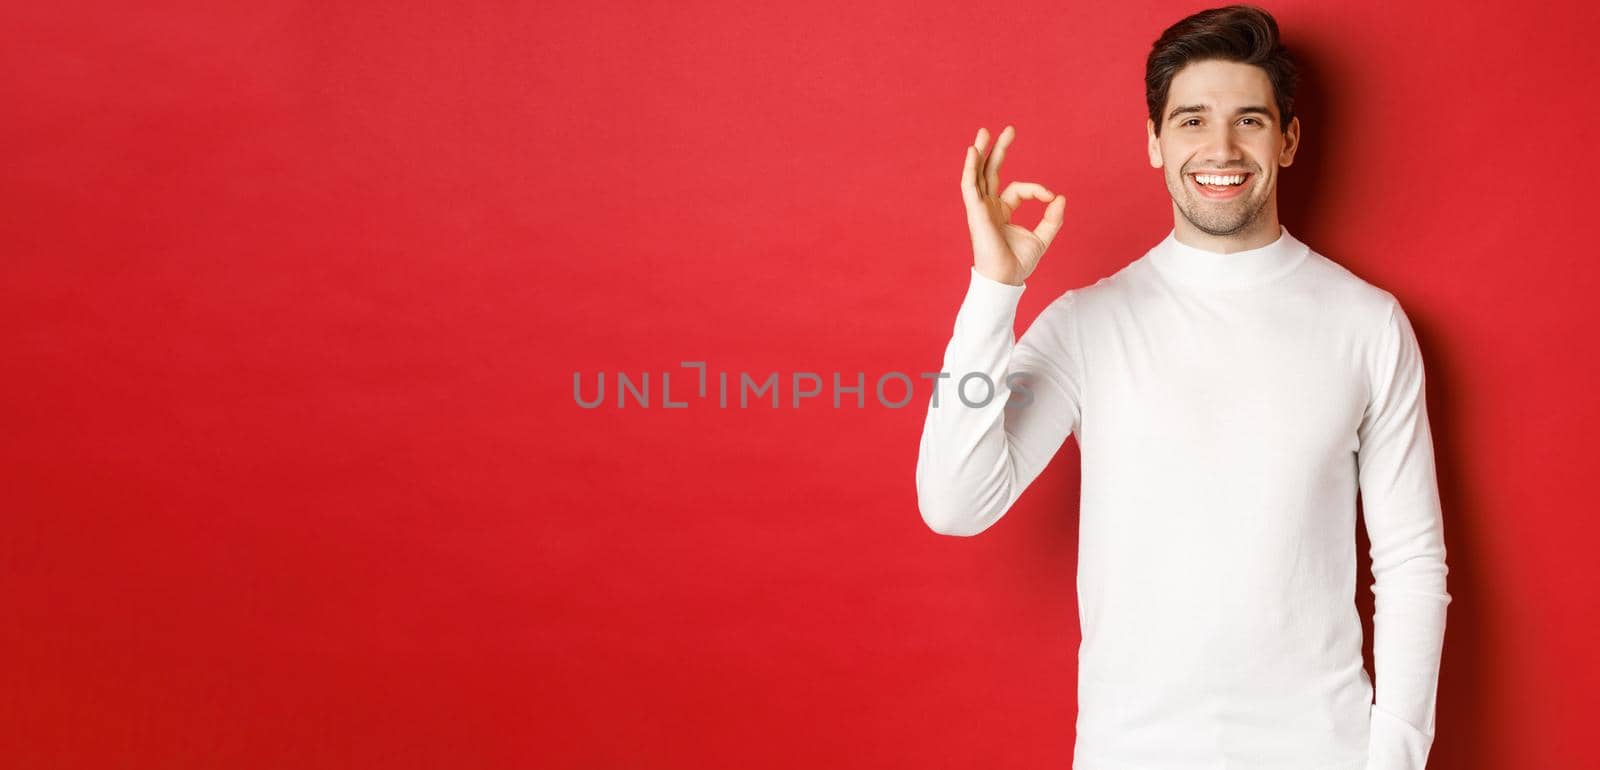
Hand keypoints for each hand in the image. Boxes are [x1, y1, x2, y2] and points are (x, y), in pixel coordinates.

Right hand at [960, 125, 1066, 285]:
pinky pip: (969, 186)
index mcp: (1002, 211)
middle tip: (1010, 129)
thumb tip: (1061, 197)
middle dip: (999, 150)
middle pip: (991, 172)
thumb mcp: (1042, 238)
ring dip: (980, 152)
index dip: (1037, 189)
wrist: (1005, 279)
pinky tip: (973, 151)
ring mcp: (979, 208)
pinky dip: (969, 168)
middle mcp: (988, 207)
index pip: (1018, 189)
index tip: (1051, 197)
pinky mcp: (975, 212)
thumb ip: (1052, 218)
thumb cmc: (1019, 264)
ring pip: (977, 174)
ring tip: (984, 131)